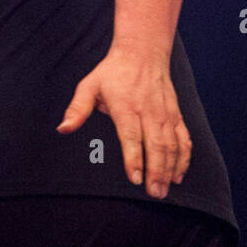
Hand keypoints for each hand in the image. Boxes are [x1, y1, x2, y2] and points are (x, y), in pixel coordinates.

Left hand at [56, 46, 190, 198]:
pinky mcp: (176, 115)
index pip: (131, 136)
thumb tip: (62, 129)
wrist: (142, 53)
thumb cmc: (111, 72)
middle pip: (156, 145)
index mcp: (125, 106)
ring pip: (172, 145)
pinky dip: (184, 158)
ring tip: (164, 190)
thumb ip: (76, 109)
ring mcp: (165, 114)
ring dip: (170, 169)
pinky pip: (184, 139)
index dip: (134, 159)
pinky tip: (178, 175)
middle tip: (153, 194)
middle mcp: (148, 111)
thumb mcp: (88, 85)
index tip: (135, 178)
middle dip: (156, 172)